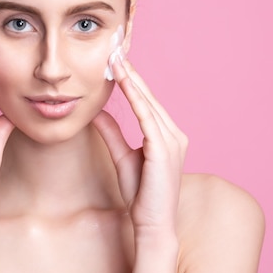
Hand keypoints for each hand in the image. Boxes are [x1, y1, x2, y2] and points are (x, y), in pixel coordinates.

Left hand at [93, 54, 187, 234]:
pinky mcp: (164, 148)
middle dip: (131, 72)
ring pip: (148, 102)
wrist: (152, 224)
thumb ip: (112, 134)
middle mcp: (174, 134)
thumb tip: (98, 114)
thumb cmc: (140, 195)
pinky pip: (146, 117)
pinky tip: (124, 82)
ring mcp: (172, 140)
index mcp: (166, 136)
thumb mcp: (122, 157)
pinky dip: (135, 97)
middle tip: (115, 49)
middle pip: (148, 96)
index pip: (146, 101)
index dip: (131, 80)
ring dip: (132, 79)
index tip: (116, 60)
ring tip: (117, 59)